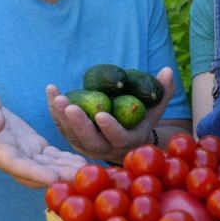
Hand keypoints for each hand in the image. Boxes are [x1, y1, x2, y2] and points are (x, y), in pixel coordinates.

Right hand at [0, 86, 86, 187]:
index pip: (14, 165)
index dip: (33, 173)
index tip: (52, 179)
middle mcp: (11, 157)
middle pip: (37, 172)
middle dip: (60, 177)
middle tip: (84, 180)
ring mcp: (24, 154)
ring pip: (48, 167)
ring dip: (69, 171)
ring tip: (92, 173)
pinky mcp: (34, 147)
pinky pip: (52, 157)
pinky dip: (67, 161)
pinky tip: (85, 162)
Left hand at [46, 67, 175, 163]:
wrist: (125, 139)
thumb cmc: (142, 120)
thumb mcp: (154, 108)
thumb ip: (162, 91)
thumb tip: (168, 71)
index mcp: (125, 143)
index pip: (117, 138)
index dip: (109, 128)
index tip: (101, 114)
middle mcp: (104, 149)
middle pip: (89, 140)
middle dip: (78, 124)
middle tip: (70, 105)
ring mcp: (87, 147)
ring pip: (71, 135)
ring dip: (61, 117)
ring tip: (57, 96)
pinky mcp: (73, 140)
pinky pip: (61, 126)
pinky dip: (54, 111)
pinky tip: (51, 92)